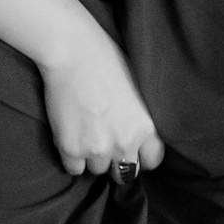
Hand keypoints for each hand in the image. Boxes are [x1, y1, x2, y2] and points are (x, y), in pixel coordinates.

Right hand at [40, 20, 165, 178]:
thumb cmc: (108, 60)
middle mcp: (124, 143)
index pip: (152, 161)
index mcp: (145, 126)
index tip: (135, 150)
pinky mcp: (70, 148)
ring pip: (97, 169)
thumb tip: (142, 136)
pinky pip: (73, 169)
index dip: (142, 155)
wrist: (73, 50)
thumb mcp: (138, 89)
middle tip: (108, 141)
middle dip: (118, 161)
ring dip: (93, 156)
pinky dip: (72, 157)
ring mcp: (96, 148)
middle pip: (125, 172)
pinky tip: (72, 135)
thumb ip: (142, 117)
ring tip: (87, 130)